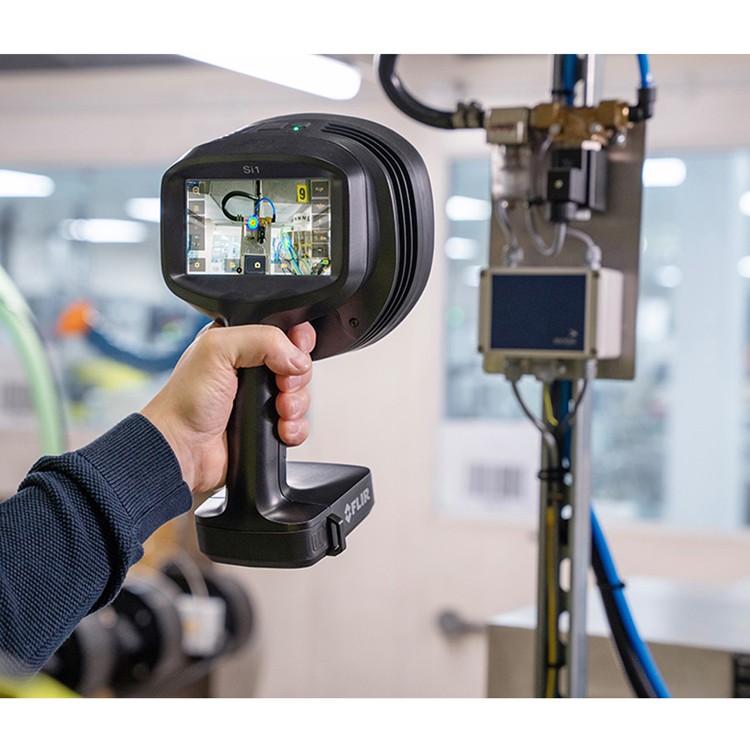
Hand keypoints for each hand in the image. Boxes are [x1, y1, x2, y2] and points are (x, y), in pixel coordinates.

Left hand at [140, 322, 314, 498]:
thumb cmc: (185, 401)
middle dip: (296, 377)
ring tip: (279, 410)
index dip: (296, 339)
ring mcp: (261, 399)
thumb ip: (261, 339)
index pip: (281, 330)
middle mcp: (252, 369)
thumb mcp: (217, 349)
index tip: (296, 349)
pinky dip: (296, 427)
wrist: (182, 450)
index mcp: (239, 342)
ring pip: (300, 395)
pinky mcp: (268, 426)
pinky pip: (299, 424)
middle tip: (280, 385)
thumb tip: (297, 357)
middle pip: (298, 364)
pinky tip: (281, 429)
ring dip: (297, 404)